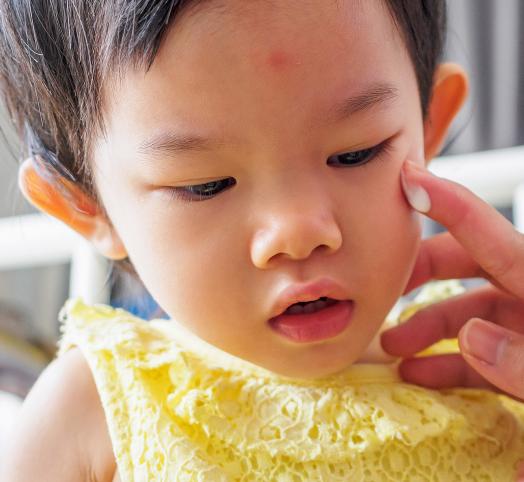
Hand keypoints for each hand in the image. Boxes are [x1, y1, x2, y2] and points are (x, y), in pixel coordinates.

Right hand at [381, 160, 523, 399]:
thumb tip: (474, 339)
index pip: (487, 232)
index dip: (446, 201)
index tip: (408, 178)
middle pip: (466, 264)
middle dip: (420, 272)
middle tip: (385, 283)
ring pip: (466, 314)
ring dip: (427, 329)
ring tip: (393, 349)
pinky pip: (479, 356)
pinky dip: (449, 365)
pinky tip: (423, 377)